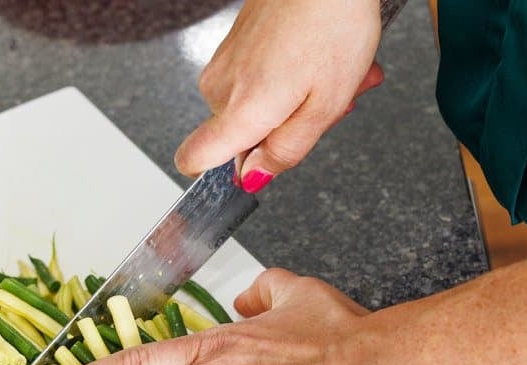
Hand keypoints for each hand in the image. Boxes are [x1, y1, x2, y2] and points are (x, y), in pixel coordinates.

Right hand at [175, 0, 384, 190]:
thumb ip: (288, 151)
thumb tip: (256, 177)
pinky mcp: (234, 42)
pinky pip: (259, 76)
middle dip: (288, 126)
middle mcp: (221, 88)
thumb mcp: (326, 104)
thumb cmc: (332, 24)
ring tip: (333, 75)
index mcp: (241, 111)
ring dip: (297, 98)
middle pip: (244, 134)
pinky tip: (320, 56)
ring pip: (257, 103)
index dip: (220, 173)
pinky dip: (292, 74)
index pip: (194, 158)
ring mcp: (225, 62)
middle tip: (331, 103)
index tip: (251, 171)